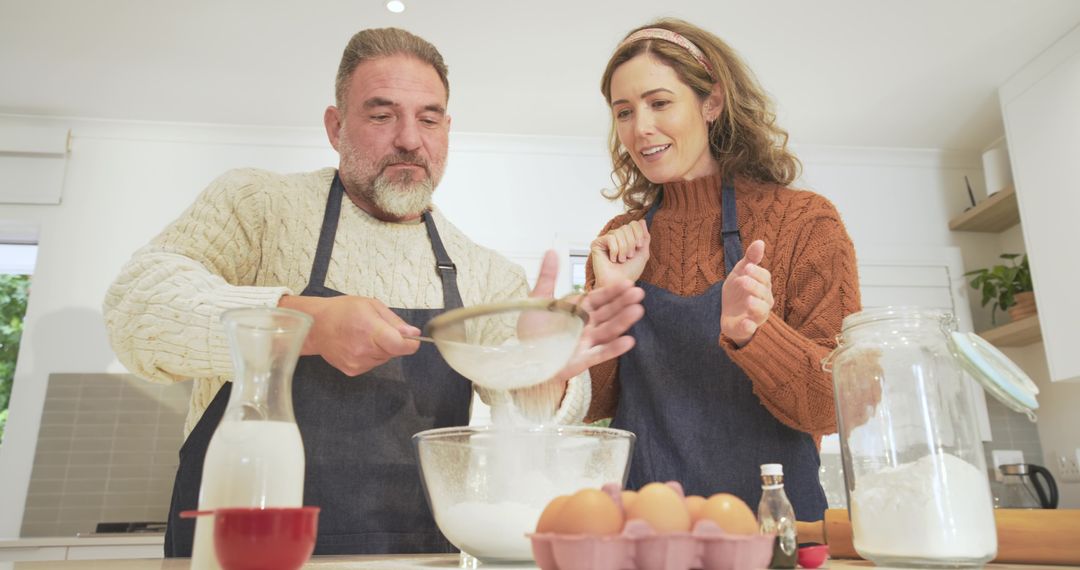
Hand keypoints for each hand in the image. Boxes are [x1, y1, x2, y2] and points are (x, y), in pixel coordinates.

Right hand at [278, 294, 420, 375]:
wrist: (315, 325)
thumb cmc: (341, 311)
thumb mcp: (371, 305)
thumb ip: (393, 321)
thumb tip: (413, 333)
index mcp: (370, 330)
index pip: (401, 346)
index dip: (411, 343)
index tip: (412, 338)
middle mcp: (364, 350)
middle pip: (394, 352)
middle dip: (393, 342)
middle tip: (378, 329)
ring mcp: (357, 363)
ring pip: (384, 358)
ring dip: (381, 348)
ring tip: (365, 335)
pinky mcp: (352, 370)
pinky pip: (372, 363)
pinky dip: (371, 355)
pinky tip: (358, 344)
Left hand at [510, 252, 643, 412]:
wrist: (523, 357)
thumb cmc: (532, 331)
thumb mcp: (539, 299)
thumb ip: (548, 277)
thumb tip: (551, 251)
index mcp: (579, 310)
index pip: (599, 298)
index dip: (613, 291)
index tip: (628, 283)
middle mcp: (586, 325)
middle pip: (608, 313)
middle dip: (623, 303)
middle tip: (638, 293)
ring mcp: (587, 343)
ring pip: (608, 331)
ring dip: (623, 321)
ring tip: (637, 311)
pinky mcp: (583, 360)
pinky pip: (601, 353)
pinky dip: (614, 348)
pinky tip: (629, 340)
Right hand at [590, 220, 649, 287]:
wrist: (619, 283)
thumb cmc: (630, 272)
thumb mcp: (643, 253)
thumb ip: (645, 237)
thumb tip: (642, 221)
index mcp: (626, 238)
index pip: (634, 224)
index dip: (638, 234)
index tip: (639, 247)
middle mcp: (616, 237)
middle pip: (627, 227)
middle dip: (631, 243)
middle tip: (628, 257)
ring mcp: (606, 240)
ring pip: (618, 232)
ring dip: (623, 248)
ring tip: (621, 260)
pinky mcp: (597, 244)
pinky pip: (610, 238)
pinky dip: (615, 250)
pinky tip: (612, 259)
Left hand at [720, 240, 773, 346]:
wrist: (729, 314)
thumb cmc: (738, 290)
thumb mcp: (740, 272)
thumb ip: (750, 258)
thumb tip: (760, 241)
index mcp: (763, 286)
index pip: (765, 278)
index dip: (756, 272)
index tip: (746, 267)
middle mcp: (764, 301)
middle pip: (763, 293)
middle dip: (753, 286)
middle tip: (741, 280)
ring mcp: (757, 316)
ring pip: (761, 311)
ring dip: (755, 306)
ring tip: (747, 301)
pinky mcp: (747, 328)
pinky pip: (751, 328)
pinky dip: (749, 326)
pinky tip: (745, 322)